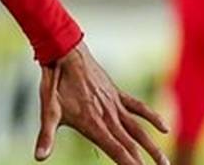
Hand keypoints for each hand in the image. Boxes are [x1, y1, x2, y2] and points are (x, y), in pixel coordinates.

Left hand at [36, 41, 168, 164]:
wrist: (65, 51)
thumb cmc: (55, 81)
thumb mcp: (48, 110)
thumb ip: (46, 136)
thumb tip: (38, 157)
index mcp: (93, 123)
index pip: (117, 151)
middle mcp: (108, 116)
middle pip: (131, 145)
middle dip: (143, 162)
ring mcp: (115, 104)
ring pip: (139, 130)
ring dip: (153, 147)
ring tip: (164, 163)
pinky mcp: (117, 93)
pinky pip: (139, 107)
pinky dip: (152, 117)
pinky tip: (165, 128)